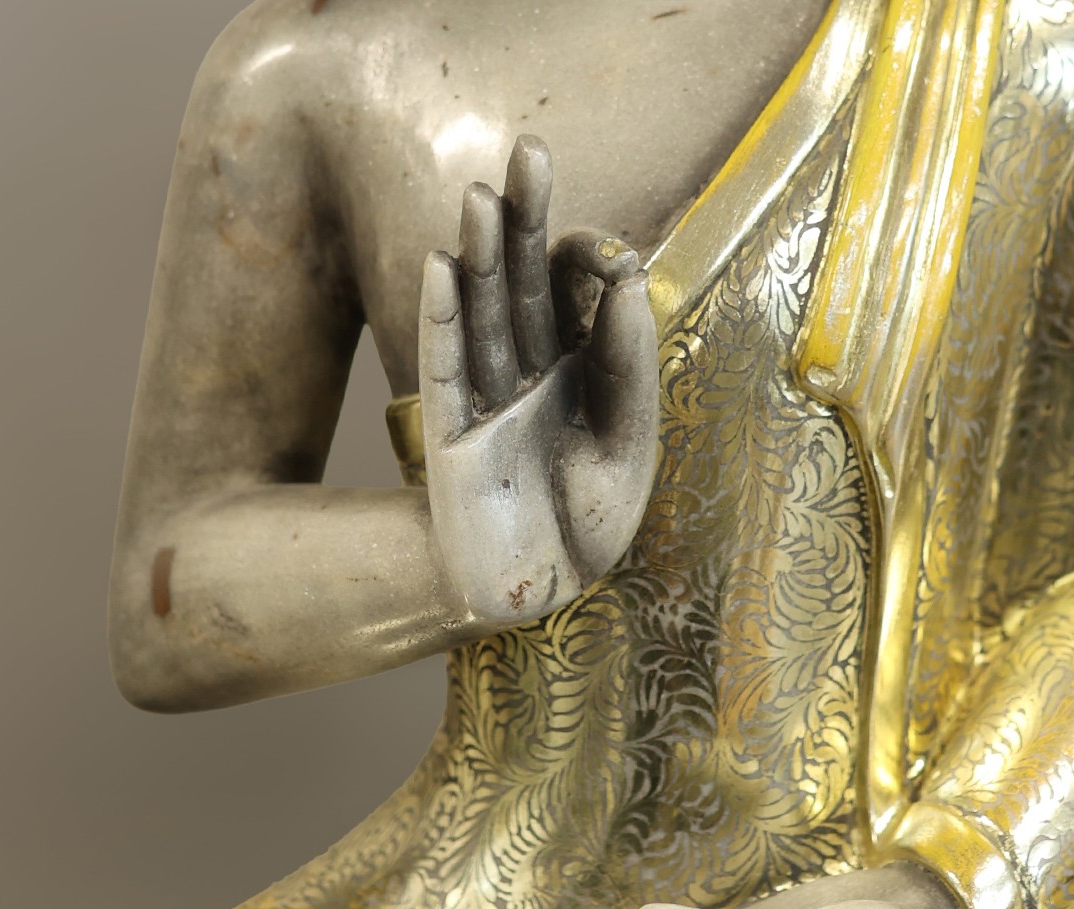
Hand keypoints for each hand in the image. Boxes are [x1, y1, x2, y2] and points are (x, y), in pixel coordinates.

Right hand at [421, 136, 659, 630]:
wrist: (539, 594)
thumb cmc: (587, 524)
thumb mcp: (630, 446)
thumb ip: (631, 368)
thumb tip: (630, 280)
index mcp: (578, 373)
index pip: (576, 296)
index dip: (585, 258)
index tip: (605, 245)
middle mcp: (529, 374)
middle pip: (522, 284)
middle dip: (525, 221)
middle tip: (529, 149)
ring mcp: (486, 400)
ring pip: (482, 316)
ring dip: (479, 256)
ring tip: (478, 195)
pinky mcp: (451, 436)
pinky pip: (444, 367)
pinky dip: (442, 318)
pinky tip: (442, 264)